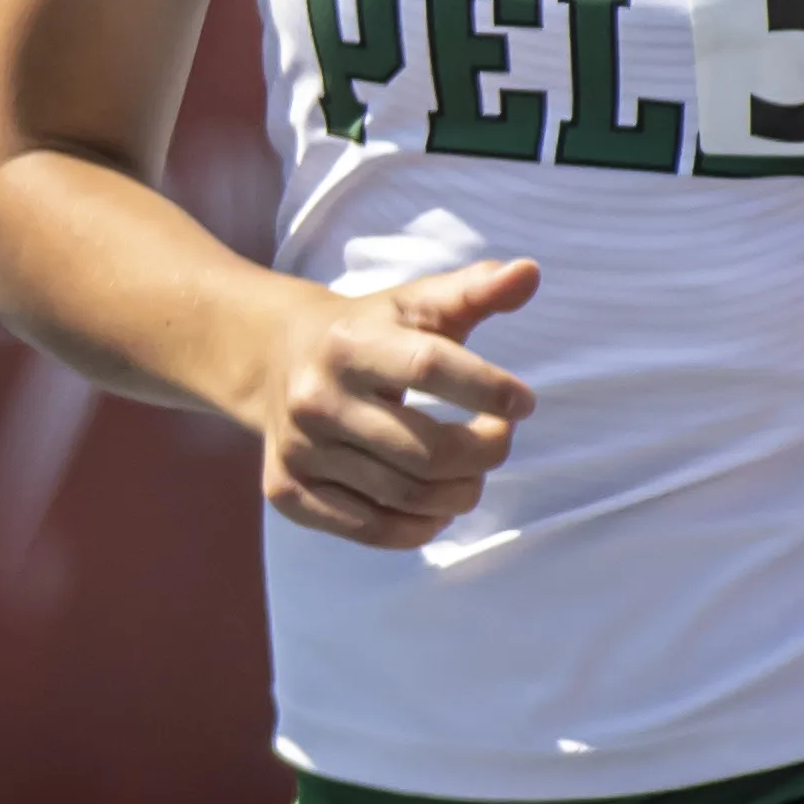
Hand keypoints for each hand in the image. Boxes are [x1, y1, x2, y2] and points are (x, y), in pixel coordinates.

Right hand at [250, 253, 535, 546]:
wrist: (273, 360)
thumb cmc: (368, 331)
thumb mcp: (414, 304)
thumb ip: (473, 291)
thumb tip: (529, 273)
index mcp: (350, 344)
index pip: (430, 367)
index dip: (488, 389)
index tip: (523, 402)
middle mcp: (317, 399)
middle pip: (427, 452)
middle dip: (485, 453)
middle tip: (499, 439)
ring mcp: (300, 451)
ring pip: (407, 497)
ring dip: (460, 493)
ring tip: (471, 472)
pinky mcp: (288, 492)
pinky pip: (372, 530)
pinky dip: (420, 527)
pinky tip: (436, 506)